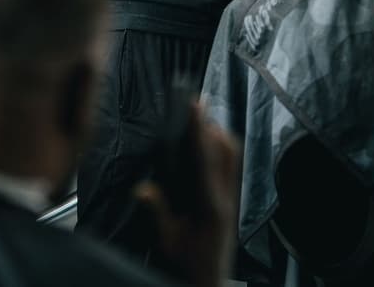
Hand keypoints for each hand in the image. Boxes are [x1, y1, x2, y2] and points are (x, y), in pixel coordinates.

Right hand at [134, 104, 239, 286]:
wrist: (207, 286)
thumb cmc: (185, 267)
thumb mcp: (167, 242)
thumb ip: (157, 214)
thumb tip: (142, 189)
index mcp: (210, 206)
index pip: (205, 158)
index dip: (198, 129)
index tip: (193, 103)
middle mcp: (225, 199)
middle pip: (227, 150)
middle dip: (211, 125)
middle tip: (193, 106)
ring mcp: (230, 201)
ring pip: (231, 157)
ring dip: (216, 136)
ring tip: (196, 121)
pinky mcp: (229, 205)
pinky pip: (229, 168)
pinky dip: (218, 150)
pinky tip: (202, 148)